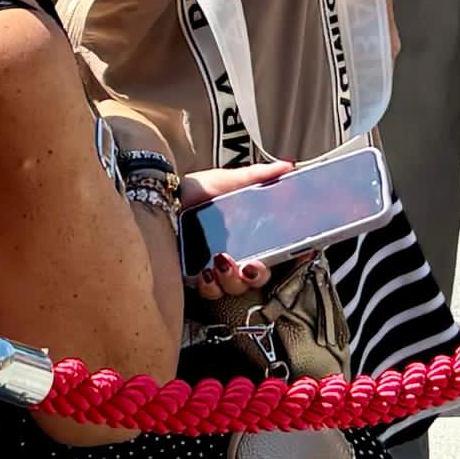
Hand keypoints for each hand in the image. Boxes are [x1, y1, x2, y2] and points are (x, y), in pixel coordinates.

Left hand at [172, 160, 297, 304]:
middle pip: (256, 278)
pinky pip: (208, 292)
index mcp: (246, 236)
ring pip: (234, 288)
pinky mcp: (193, 278)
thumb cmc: (194, 191)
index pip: (274, 252)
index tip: (298, 253)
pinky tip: (206, 271)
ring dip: (232, 279)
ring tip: (223, 261)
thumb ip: (258, 176)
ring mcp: (214, 269)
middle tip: (252, 265)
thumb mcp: (228, 181)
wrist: (161, 198)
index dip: (289, 256)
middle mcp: (233, 256)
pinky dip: (210, 284)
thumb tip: (289, 166)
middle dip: (257, 274)